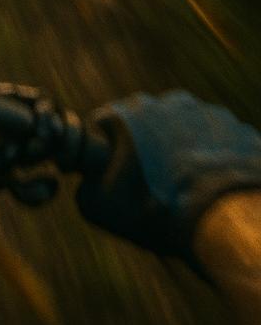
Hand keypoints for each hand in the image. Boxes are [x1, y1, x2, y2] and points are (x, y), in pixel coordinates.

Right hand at [77, 91, 260, 267]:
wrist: (225, 222)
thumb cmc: (156, 211)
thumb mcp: (98, 207)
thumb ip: (83, 184)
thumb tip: (87, 181)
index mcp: (129, 111)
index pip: (104, 123)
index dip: (104, 151)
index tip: (112, 175)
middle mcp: (168, 102)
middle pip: (147, 124)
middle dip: (146, 148)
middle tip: (152, 185)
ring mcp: (209, 113)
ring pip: (186, 130)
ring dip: (182, 151)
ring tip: (187, 189)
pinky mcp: (240, 130)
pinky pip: (220, 143)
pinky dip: (215, 160)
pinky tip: (213, 188)